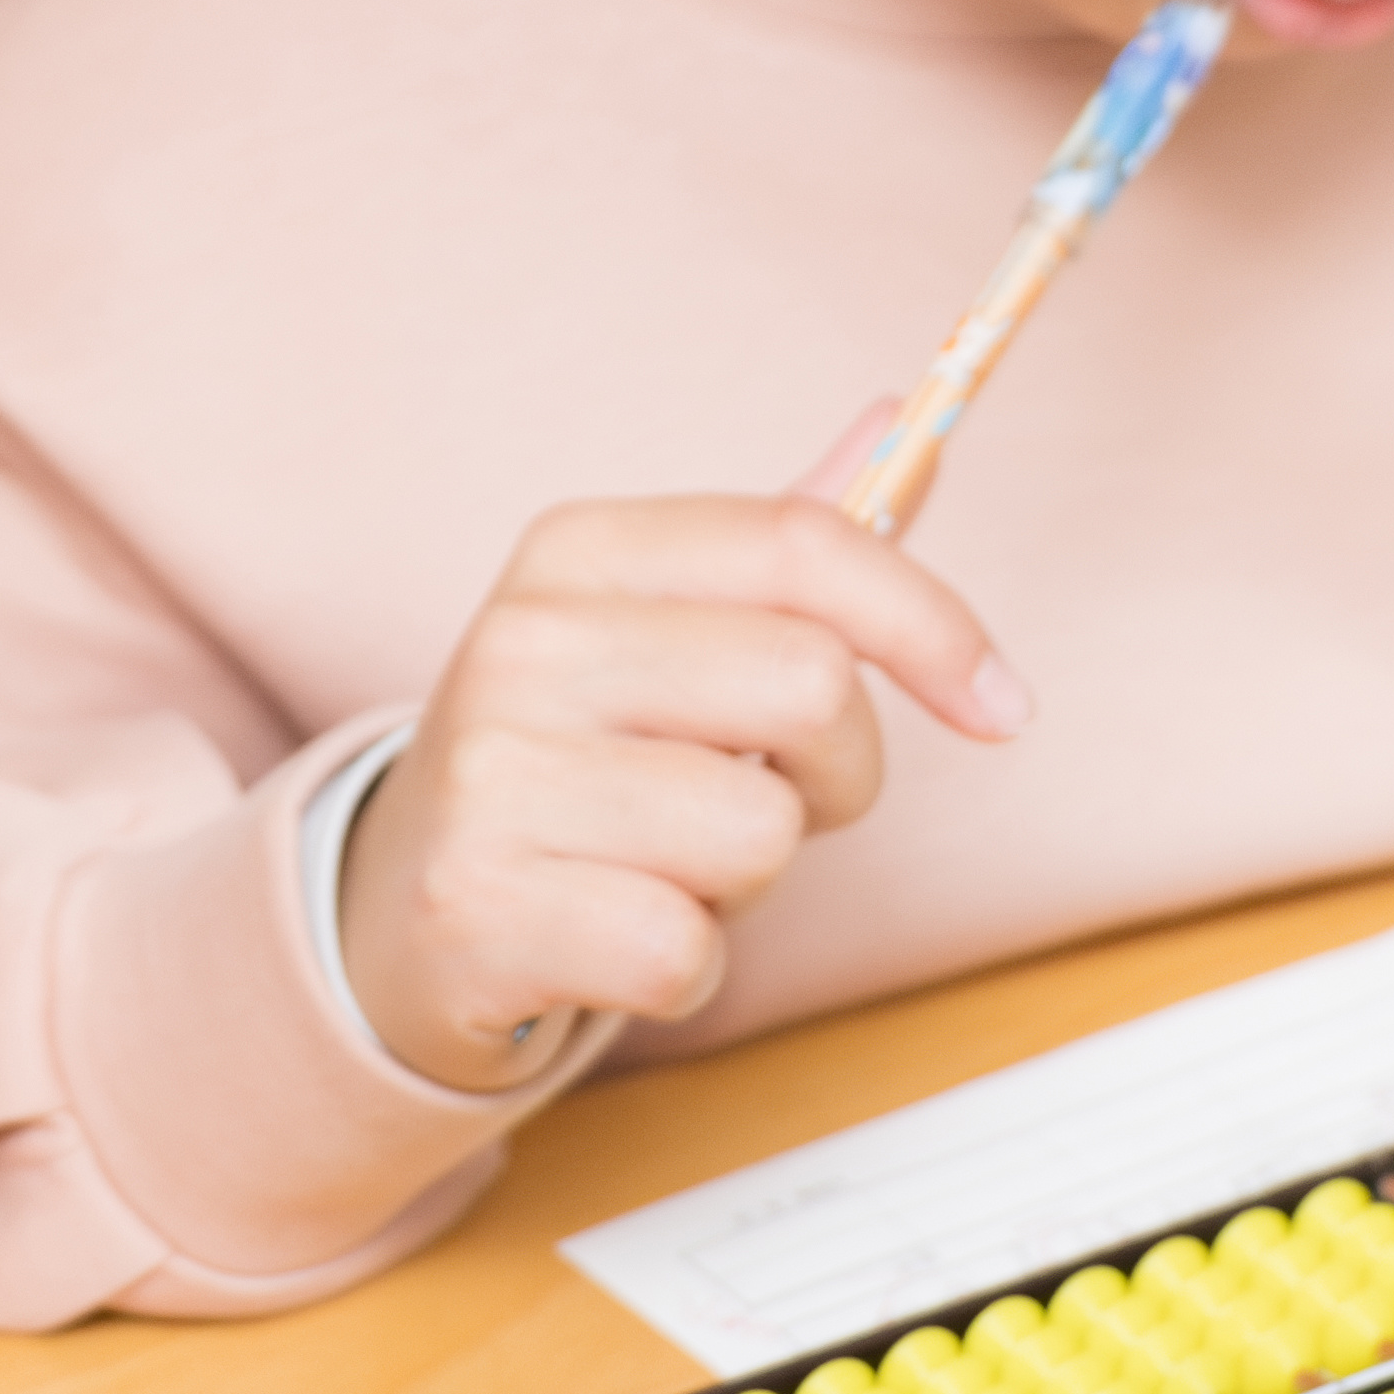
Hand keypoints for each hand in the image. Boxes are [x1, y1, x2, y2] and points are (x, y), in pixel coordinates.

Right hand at [331, 479, 1021, 1092]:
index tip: (1001, 706)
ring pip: (760, 835)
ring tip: (659, 865)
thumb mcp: (659, 632)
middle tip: (765, 801)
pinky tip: (609, 937)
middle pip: (812, 685)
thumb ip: (786, 546)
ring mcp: (492, 774)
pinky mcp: (481, 907)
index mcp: (579, 550)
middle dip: (837, 774)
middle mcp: (523, 642)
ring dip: (746, 884)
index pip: (806, 544)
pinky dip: (683, 968)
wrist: (392, 912)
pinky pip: (686, 951)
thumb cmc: (573, 764)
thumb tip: (905, 426)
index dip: (935, 625)